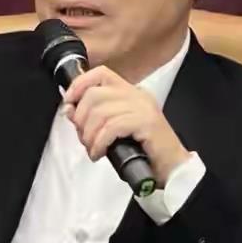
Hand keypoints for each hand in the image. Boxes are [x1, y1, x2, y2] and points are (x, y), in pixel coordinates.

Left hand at [63, 66, 191, 186]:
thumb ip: (94, 118)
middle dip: (81, 118)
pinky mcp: (146, 122)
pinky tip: (100, 153)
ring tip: (93, 149)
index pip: (100, 74)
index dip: (79, 85)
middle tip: (85, 138)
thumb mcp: (114, 131)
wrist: (172, 168)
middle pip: (95, 94)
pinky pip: (112, 127)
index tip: (69, 103)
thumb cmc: (144, 152)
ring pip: (101, 112)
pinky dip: (100, 142)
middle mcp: (137, 95)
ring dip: (89, 135)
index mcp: (131, 92)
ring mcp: (143, 107)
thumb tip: (69, 109)